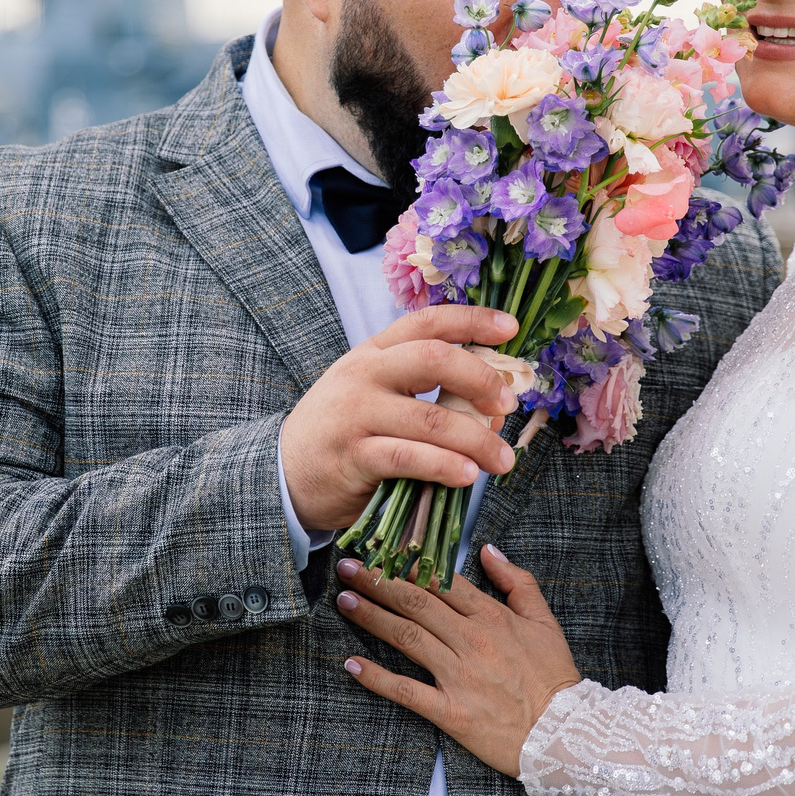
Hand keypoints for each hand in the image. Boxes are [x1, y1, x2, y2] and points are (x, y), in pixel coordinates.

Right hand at [280, 307, 522, 532]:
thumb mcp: (377, 397)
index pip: (427, 322)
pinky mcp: (354, 456)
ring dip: (476, 439)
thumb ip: (428, 395)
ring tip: (502, 459)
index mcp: (374, 352)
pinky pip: (408, 458)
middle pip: (433, 359)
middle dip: (481, 378)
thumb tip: (491, 410)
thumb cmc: (343, 432)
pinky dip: (444, 466)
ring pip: (429, 418)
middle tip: (507, 403)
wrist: (284, 471)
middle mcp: (364, 375)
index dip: (472, 320)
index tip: (510, 329)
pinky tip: (467, 475)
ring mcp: (356, 415)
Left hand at [335, 545, 580, 776]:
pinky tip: (351, 664)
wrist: (565, 733)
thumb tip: (488, 550)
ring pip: (407, 638)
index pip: (442, 582)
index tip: (384, 552)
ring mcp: (459, 677)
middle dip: (378, 582)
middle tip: (348, 568)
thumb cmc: (555, 678)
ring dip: (372, 617)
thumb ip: (518, 582)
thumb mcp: (545, 622)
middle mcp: (472, 642)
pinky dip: (377, 678)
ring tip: (344, 601)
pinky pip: (407, 691)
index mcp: (493, 618)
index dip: (409, 565)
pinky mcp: (451, 711)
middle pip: (416, 604)